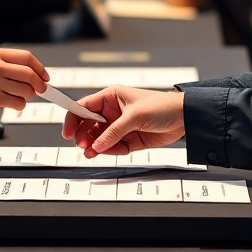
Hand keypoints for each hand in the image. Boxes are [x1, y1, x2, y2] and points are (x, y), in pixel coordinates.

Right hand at [0, 47, 48, 115]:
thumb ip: (7, 64)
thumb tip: (35, 73)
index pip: (26, 57)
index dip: (39, 68)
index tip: (45, 76)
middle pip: (29, 74)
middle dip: (39, 84)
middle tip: (40, 90)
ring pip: (26, 90)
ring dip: (28, 96)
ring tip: (19, 97)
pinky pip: (18, 103)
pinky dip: (20, 106)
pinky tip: (12, 104)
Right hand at [61, 85, 185, 156]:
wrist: (183, 118)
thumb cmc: (161, 106)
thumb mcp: (135, 116)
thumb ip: (114, 131)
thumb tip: (96, 145)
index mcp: (111, 97)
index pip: (84, 107)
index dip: (73, 119)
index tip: (67, 132)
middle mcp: (113, 111)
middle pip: (89, 125)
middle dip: (84, 136)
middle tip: (83, 146)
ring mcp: (120, 126)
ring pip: (99, 138)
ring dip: (95, 146)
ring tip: (91, 154)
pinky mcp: (129, 139)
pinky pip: (113, 147)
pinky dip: (110, 151)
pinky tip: (111, 152)